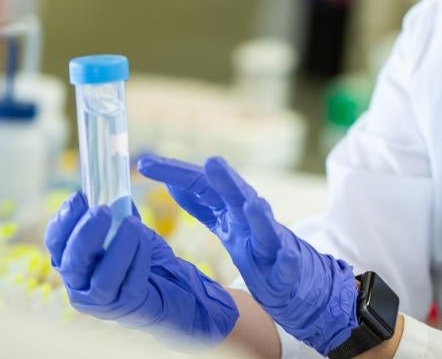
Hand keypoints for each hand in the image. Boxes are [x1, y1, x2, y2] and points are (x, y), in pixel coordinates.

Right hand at [44, 191, 238, 348]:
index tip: (78, 196)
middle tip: (102, 210)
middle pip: (71, 262)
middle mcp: (80, 285)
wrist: (172, 286)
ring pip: (101, 278)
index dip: (63, 220)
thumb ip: (117, 212)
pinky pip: (130, 284)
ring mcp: (102, 301)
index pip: (56, 243)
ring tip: (133, 223)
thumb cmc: (143, 257)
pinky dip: (138, 258)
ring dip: (117, 247)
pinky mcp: (128, 307)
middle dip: (85, 234)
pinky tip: (146, 239)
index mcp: (74, 262)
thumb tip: (113, 185)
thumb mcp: (127, 229)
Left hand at [138, 155, 358, 355]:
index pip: (202, 186)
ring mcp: (273, 243)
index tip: (145, 164)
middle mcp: (253, 220)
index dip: (176, 174)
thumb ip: (203, 204)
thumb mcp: (226, 224)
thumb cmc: (258, 247)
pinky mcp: (288, 268)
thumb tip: (175, 182)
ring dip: (260, 216)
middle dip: (226, 181)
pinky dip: (288, 259)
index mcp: (231, 211)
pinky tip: (287, 255)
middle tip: (212, 162)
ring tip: (252, 204)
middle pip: (237, 197)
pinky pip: (289, 263)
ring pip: (267, 228)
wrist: (296, 278)